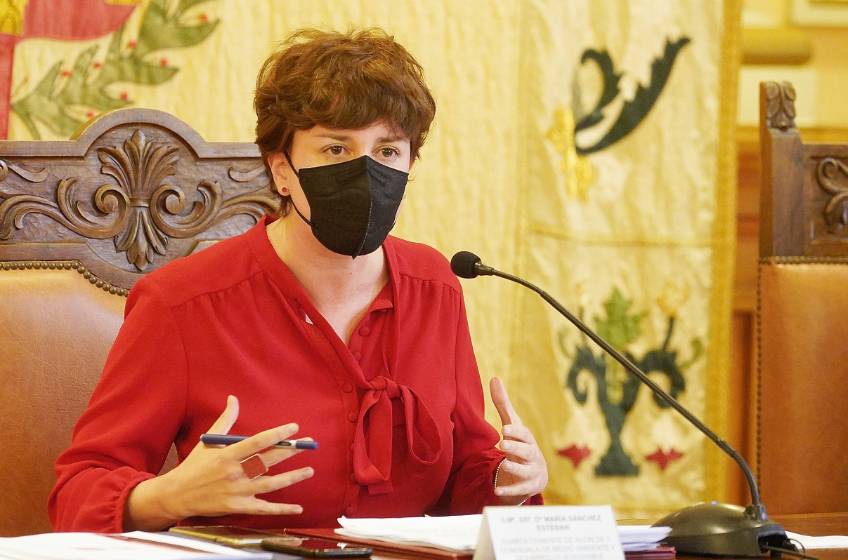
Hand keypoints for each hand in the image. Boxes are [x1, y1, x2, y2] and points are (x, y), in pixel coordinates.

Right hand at [125, 395, 313, 529]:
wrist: (177, 495)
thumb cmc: (194, 465)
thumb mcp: (208, 441)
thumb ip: (225, 420)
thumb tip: (233, 398)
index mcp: (227, 455)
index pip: (257, 442)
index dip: (276, 434)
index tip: (293, 427)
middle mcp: (234, 473)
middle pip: (268, 461)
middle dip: (291, 452)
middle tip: (309, 443)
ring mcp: (237, 491)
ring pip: (271, 484)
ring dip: (292, 478)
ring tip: (310, 470)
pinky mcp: (238, 507)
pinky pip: (264, 509)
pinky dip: (282, 509)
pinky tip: (298, 508)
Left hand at [490, 377, 547, 503]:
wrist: (534, 474)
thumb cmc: (520, 444)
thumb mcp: (512, 426)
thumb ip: (503, 404)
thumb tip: (494, 378)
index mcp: (527, 439)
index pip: (524, 434)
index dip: (516, 432)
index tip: (505, 429)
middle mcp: (532, 455)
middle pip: (527, 451)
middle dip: (516, 448)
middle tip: (504, 445)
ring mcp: (532, 472)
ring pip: (525, 472)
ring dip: (515, 469)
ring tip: (504, 465)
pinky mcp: (528, 488)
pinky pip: (520, 491)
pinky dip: (509, 491)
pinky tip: (496, 492)